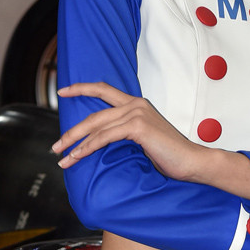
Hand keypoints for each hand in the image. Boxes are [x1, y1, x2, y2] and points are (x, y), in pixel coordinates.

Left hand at [53, 82, 204, 181]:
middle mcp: (135, 104)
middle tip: (56, 145)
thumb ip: (127, 132)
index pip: (104, 90)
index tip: (63, 91)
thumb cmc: (171, 155)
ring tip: (62, 157)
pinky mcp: (137, 127)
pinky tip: (78, 156)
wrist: (192, 161)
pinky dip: (88, 147)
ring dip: (75, 144)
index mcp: (137, 104)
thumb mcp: (145, 139)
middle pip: (94, 114)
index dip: (82, 88)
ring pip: (96, 127)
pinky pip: (105, 137)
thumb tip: (104, 141)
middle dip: (72, 132)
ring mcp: (136, 113)